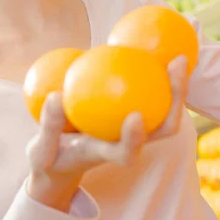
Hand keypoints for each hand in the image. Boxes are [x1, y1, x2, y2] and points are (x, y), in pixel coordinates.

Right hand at [25, 55, 187, 210]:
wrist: (62, 166)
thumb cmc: (51, 160)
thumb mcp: (41, 151)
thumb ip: (49, 126)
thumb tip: (56, 96)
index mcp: (105, 155)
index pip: (126, 153)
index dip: (134, 138)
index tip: (135, 116)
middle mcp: (126, 144)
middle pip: (161, 129)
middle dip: (175, 102)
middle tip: (176, 67)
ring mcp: (131, 132)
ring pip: (163, 112)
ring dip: (175, 87)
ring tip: (178, 57)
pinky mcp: (129, 118)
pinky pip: (148, 97)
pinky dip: (155, 78)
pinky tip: (151, 53)